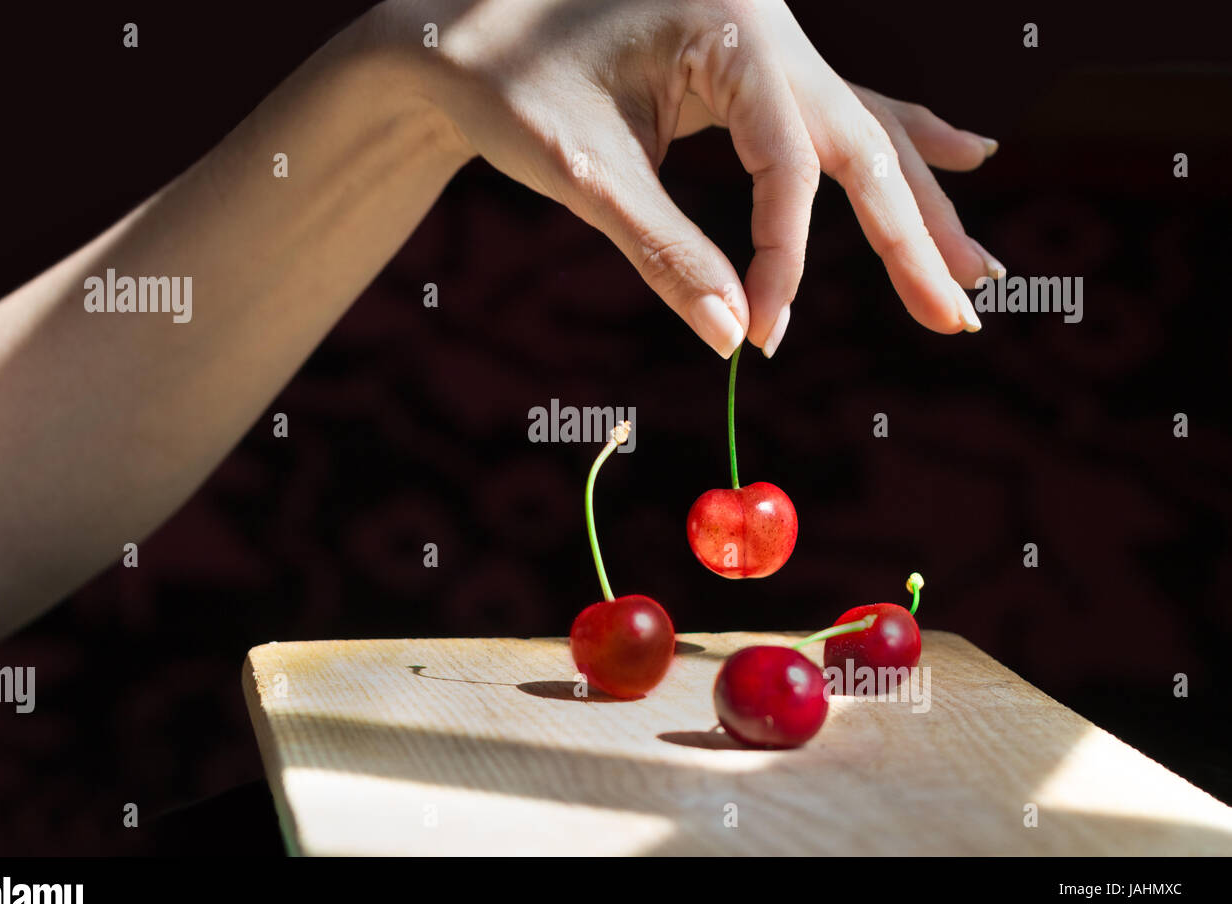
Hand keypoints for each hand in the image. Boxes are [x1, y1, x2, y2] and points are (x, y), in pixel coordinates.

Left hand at [388, 0, 998, 356]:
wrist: (459, 30)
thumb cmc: (507, 83)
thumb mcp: (582, 168)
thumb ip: (662, 249)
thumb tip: (728, 337)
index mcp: (731, 23)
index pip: (789, 162)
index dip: (784, 258)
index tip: (762, 335)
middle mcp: (767, 19)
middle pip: (860, 142)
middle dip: (911, 237)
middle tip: (960, 317)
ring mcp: (767, 35)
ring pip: (861, 129)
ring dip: (918, 203)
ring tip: (979, 269)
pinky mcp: (751, 62)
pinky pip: (838, 108)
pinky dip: (897, 139)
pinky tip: (960, 152)